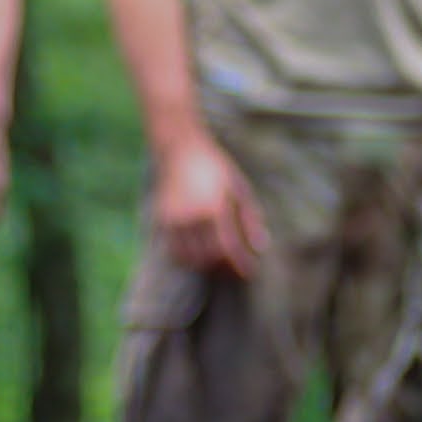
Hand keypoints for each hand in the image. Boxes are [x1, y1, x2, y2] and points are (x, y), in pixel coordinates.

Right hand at [147, 131, 266, 278]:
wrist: (180, 149)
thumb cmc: (215, 168)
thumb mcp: (240, 188)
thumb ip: (250, 218)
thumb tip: (260, 247)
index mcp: (213, 207)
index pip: (227, 246)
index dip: (239, 264)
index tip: (249, 272)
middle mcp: (191, 215)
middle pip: (208, 257)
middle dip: (224, 268)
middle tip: (236, 271)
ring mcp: (173, 218)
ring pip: (188, 257)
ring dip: (205, 266)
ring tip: (219, 266)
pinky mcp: (162, 218)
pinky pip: (174, 249)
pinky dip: (188, 258)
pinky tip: (201, 256)